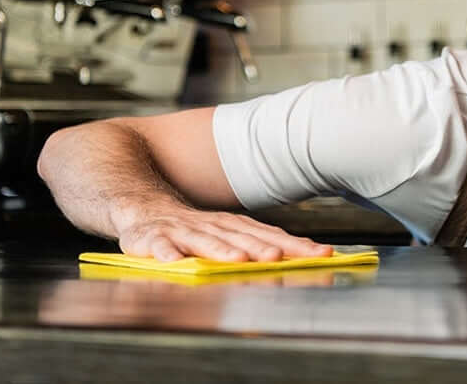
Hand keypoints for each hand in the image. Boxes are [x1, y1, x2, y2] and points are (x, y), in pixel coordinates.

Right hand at [115, 204, 332, 261]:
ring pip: (204, 241)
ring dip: (221, 250)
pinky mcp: (152, 238)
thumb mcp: (231, 235)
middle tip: (280, 258)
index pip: (272, 237)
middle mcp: (214, 227)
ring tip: (237, 259)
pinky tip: (172, 260)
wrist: (144, 206)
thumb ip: (264, 244)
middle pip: (242, 238)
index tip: (322, 255)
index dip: (297, 247)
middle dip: (262, 248)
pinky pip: (158, 246)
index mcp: (236, 227)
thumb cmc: (195, 229)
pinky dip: (165, 253)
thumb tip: (310, 255)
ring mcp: (183, 231)